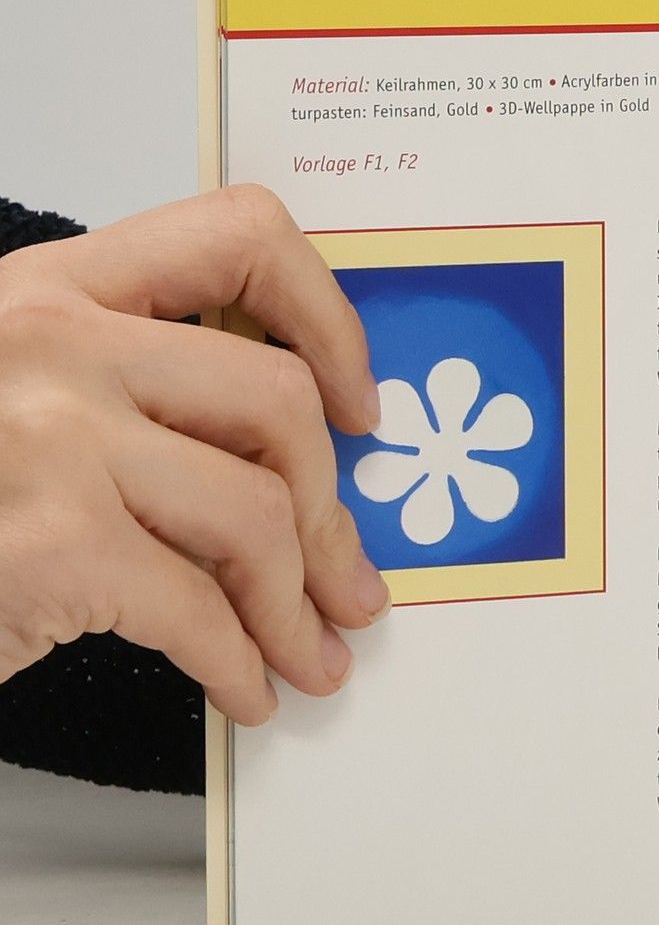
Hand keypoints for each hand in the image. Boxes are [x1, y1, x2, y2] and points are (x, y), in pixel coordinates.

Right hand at [0, 184, 387, 722]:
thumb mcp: (19, 399)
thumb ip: (135, 391)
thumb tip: (298, 462)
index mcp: (50, 288)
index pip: (238, 237)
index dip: (329, 321)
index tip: (358, 405)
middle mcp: (50, 341)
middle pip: (277, 403)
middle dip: (330, 513)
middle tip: (348, 581)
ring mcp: (47, 438)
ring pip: (259, 512)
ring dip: (296, 605)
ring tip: (309, 654)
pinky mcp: (52, 544)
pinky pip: (201, 609)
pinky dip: (240, 662)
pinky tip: (245, 687)